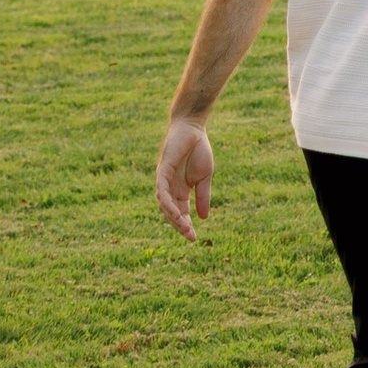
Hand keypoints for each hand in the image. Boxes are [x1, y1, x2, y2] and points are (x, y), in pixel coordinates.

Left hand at [156, 113, 215, 235]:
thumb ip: (203, 196)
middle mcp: (170, 188)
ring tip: (184, 227)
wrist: (193, 128)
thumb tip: (203, 217)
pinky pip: (162, 192)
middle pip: (171, 212)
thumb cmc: (199, 149)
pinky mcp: (162, 171)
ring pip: (164, 205)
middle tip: (190, 236)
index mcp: (180, 190)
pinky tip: (175, 212)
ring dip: (173, 217)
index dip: (186, 225)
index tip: (194, 238)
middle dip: (180, 225)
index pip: (181, 212)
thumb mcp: (205, 177)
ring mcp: (164, 180)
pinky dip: (167, 203)